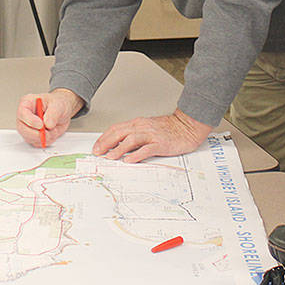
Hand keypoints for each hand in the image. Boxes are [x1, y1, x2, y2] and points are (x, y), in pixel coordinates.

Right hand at [16, 88, 83, 147]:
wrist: (62, 112)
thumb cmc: (57, 104)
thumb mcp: (58, 105)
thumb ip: (53, 113)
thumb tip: (47, 124)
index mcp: (27, 103)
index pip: (22, 113)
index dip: (30, 121)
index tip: (41, 125)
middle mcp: (25, 116)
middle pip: (22, 128)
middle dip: (36, 134)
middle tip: (48, 132)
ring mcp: (27, 127)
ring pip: (29, 138)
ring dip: (43, 138)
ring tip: (53, 130)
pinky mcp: (32, 136)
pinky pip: (36, 143)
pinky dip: (46, 141)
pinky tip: (52, 133)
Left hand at [91, 109, 213, 163]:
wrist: (187, 126)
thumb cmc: (169, 129)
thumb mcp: (148, 129)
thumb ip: (134, 135)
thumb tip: (119, 145)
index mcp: (138, 124)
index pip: (116, 129)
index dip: (104, 138)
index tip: (96, 146)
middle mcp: (142, 127)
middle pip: (120, 133)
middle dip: (106, 143)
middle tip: (98, 152)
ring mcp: (151, 135)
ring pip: (131, 140)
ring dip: (119, 149)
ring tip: (110, 157)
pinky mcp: (160, 144)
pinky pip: (146, 149)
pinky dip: (136, 155)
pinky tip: (129, 160)